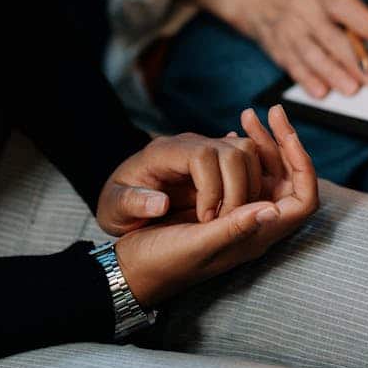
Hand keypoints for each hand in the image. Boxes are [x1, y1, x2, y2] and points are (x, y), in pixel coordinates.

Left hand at [98, 131, 264, 234]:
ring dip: (249, 188)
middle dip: (237, 190)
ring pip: (247, 153)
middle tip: (223, 223)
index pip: (203, 155)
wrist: (125, 199)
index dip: (212, 188)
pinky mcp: (219, 160)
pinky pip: (250, 161)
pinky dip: (253, 184)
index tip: (204, 219)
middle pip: (234, 150)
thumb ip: (132, 203)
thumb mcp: (114, 209)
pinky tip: (238, 210)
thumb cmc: (118, 205)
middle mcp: (190, 144)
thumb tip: (160, 203)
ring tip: (231, 218)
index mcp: (164, 152)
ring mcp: (208, 149)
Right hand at [112, 105, 317, 306]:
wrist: (131, 267)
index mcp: (255, 237)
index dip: (302, 166)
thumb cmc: (161, 261)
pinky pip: (244, 173)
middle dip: (283, 145)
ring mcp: (239, 213)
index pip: (303, 200)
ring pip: (266, 172)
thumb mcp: (196, 245)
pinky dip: (242, 150)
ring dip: (263, 143)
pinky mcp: (221, 203)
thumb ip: (233, 229)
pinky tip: (233, 131)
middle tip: (272, 112)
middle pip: (289, 180)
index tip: (287, 134)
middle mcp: (254, 224)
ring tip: (248, 115)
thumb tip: (272, 209)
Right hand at [179, 0, 367, 98]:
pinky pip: (295, 67)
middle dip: (354, 61)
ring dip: (333, 75)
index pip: (345, 7)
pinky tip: (322, 91)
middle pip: (330, 37)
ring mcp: (287, 30)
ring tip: (352, 88)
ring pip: (312, 56)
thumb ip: (353, 9)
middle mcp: (301, 9)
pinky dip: (308, 81)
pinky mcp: (278, 48)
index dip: (367, 24)